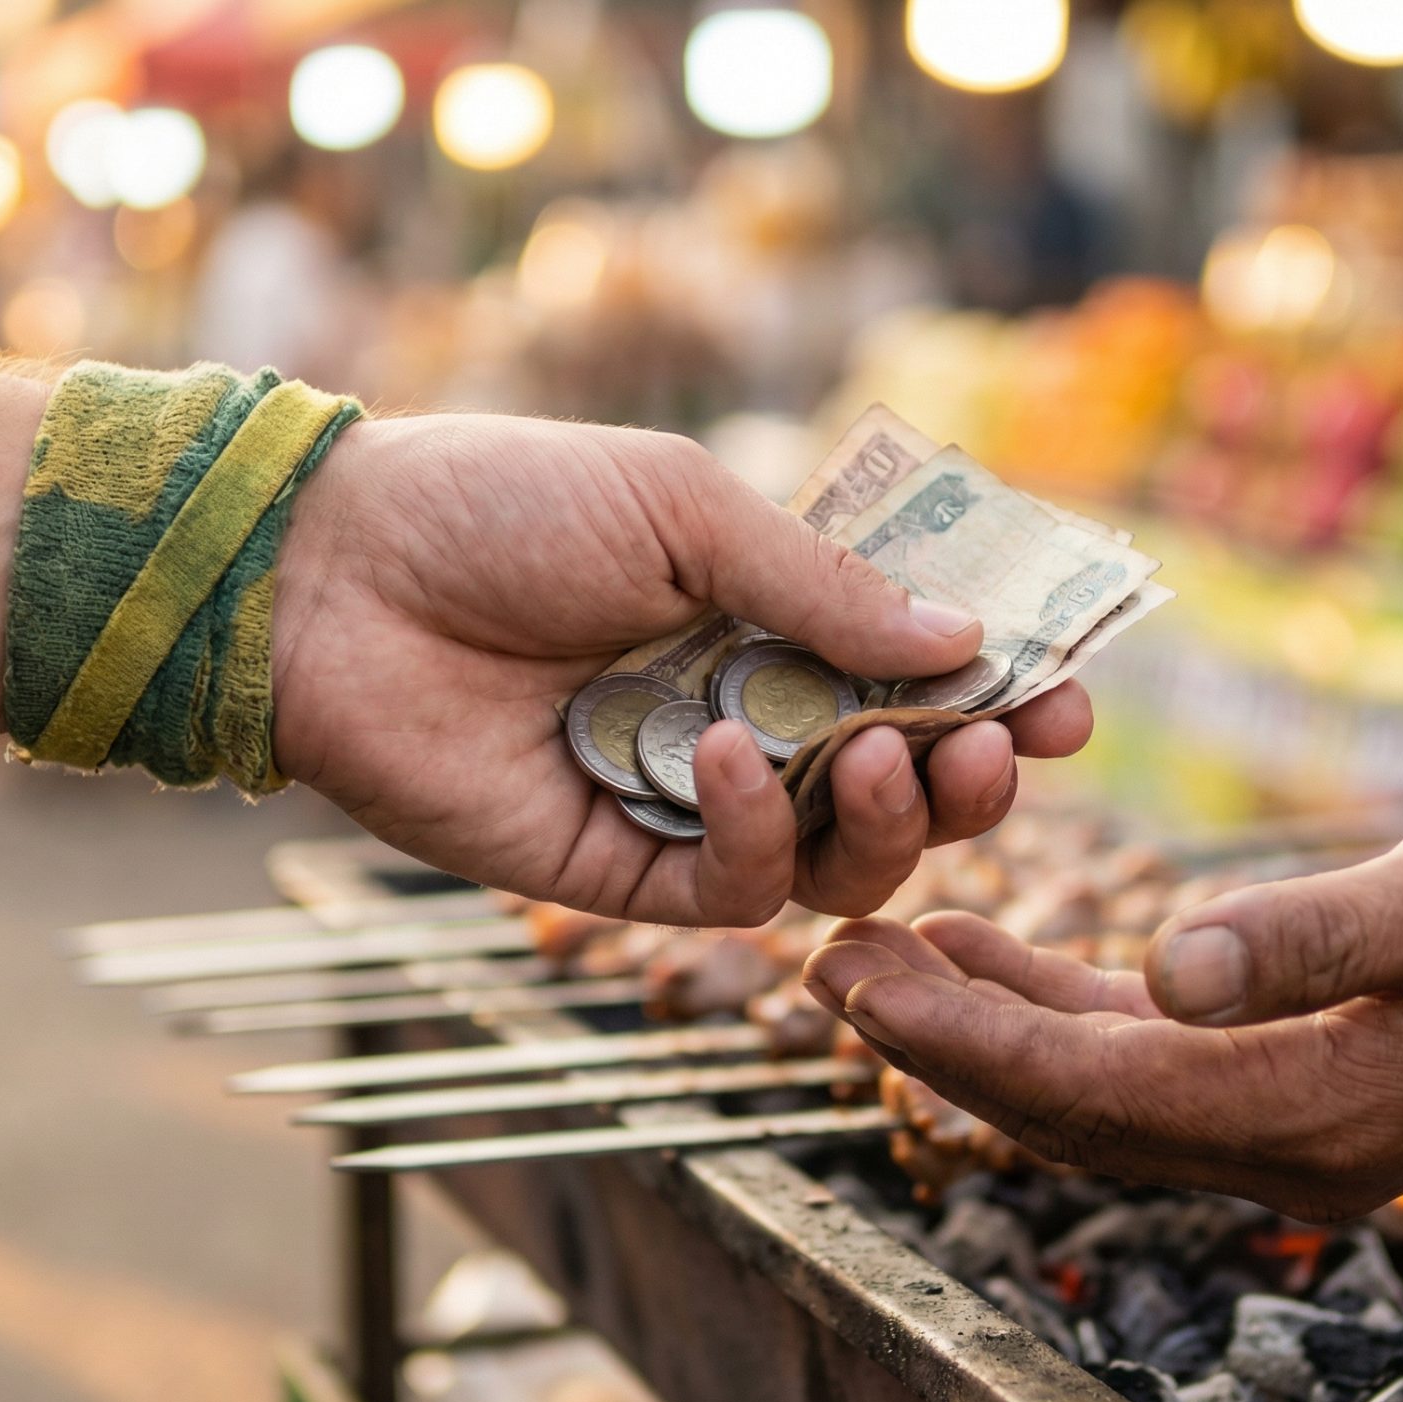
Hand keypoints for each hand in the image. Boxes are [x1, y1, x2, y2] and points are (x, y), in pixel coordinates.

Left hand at [269, 415, 1092, 925]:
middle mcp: (747, 719)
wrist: (334, 577)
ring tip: (886, 763)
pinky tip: (728, 763)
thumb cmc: (503, 505)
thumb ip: (822, 584)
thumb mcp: (684, 508)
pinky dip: (752, 840)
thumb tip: (967, 640)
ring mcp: (686, 803)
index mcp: (770, 620)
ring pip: (837, 864)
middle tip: (1000, 749)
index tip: (1068, 699)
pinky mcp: (618, 871)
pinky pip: (728, 895)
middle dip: (973, 778)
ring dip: (889, 823)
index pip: (918, 679)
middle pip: (904, 788)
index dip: (1003, 696)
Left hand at [804, 799, 1402, 1220]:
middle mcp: (1286, 1141)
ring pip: (1093, 1094)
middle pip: (1069, 1108)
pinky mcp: (1292, 1082)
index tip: (855, 983)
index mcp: (1317, 1109)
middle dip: (937, 1044)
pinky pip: (1144, 1067)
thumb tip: (1168, 963)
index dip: (964, 1039)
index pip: (1096, 1089)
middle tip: (817, 965)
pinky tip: (992, 958)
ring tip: (875, 958)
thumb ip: (1311, 933)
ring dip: (981, 1032)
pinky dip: (1058, 1018)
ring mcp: (1288, 1122)